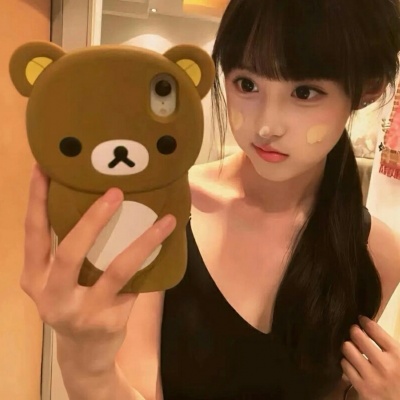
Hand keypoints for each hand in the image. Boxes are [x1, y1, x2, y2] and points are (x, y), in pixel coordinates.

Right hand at [21, 165, 175, 373]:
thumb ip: (72, 249)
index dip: (36, 199)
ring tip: (166, 220)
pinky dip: (151, 262)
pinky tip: (167, 245)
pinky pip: (136, 283)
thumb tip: (103, 200)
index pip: (33, 232)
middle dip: (93, 219)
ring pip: (115, 269)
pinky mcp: (108, 321)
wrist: (84, 354)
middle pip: (69, 251)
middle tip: (116, 192)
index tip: (43, 167)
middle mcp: (51, 295)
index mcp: (35, 276)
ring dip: (144, 241)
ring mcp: (81, 311)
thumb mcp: (61, 280)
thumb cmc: (73, 304)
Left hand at [341, 316, 399, 399]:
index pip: (374, 329)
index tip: (361, 319)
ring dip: (349, 347)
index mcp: (398, 355)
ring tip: (352, 348)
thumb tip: (369, 327)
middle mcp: (384, 365)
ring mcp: (371, 377)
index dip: (364, 321)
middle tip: (354, 332)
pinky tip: (352, 363)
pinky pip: (345, 366)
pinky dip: (347, 362)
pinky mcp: (362, 389)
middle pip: (356, 336)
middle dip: (354, 331)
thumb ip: (389, 345)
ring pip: (347, 349)